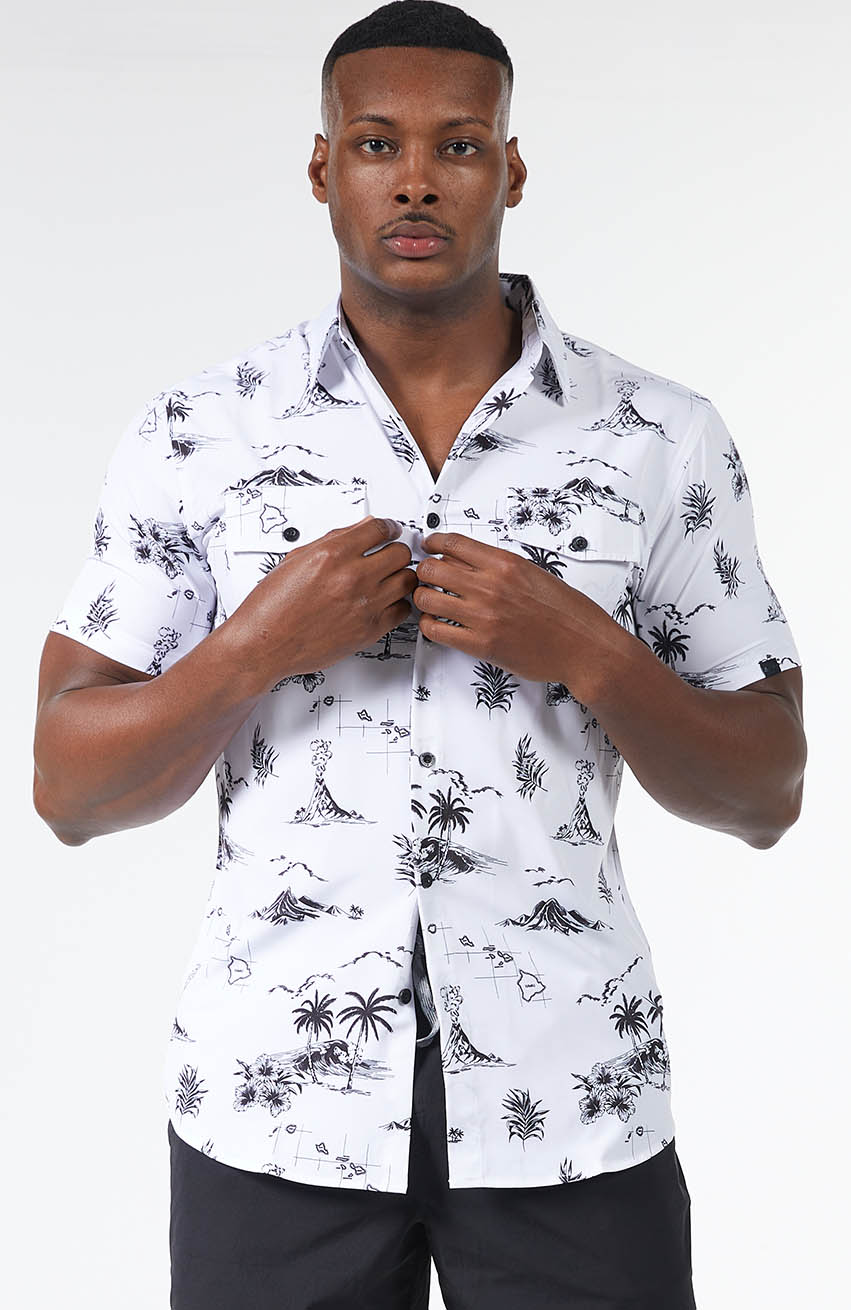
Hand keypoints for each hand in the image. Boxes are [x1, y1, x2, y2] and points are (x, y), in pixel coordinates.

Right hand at [227, 516, 416, 692]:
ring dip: (399, 577)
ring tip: (387, 579)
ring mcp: (364, 605)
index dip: (389, 526)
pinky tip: (384, 601)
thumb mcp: (297, 559)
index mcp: (333, 554)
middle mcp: (352, 577)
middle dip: (395, 551)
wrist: (265, 644)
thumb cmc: (273, 605)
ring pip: (407, 580)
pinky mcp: (370, 630)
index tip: (391, 530)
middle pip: (400, 553)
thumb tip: (360, 529)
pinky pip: (402, 610)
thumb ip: (334, 540)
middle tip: (389, 555)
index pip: (379, 528)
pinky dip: (397, 604)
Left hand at [414, 531, 625, 698]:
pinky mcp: (480, 644)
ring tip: (431, 601)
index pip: (452, 543)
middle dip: (424, 571)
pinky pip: (435, 630)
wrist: (582, 646)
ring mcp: (483, 616)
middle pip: (432, 567)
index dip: (432, 542)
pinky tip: (437, 623)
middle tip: (427, 577)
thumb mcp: (534, 573)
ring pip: (426, 597)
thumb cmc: (565, 612)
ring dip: (423, 598)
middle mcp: (490, 586)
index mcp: (504, 564)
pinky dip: (429, 625)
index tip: (428, 546)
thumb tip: (468, 561)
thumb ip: (500, 566)